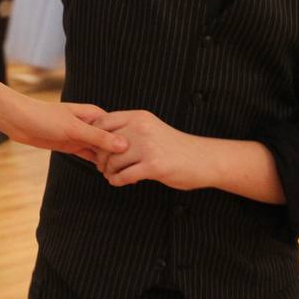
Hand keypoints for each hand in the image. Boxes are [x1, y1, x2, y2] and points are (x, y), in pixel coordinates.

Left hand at [5, 98, 126, 165]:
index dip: (129, 142)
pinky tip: (108, 173)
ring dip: (110, 160)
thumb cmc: (44, 117)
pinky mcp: (72, 145)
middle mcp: (90, 124)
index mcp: (94, 114)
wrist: (19, 120)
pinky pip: (89, 156)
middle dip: (121, 154)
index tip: (142, 155)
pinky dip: (97, 163)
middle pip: (111, 141)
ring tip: (125, 173)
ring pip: (101, 150)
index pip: (118, 129)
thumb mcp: (73, 128)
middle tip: (135, 168)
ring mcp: (81, 136)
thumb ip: (98, 137)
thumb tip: (124, 145)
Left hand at [91, 110, 206, 189]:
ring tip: (110, 175)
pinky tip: (118, 182)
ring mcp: (148, 147)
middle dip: (100, 157)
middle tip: (101, 166)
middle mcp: (141, 128)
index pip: (103, 121)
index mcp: (139, 117)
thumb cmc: (174, 146)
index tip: (95, 148)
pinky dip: (117, 181)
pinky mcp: (154, 166)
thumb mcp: (150, 128)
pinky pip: (124, 175)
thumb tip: (100, 138)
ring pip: (113, 161)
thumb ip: (129, 129)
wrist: (204, 159)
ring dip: (108, 171)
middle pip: (105, 142)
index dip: (94, 136)